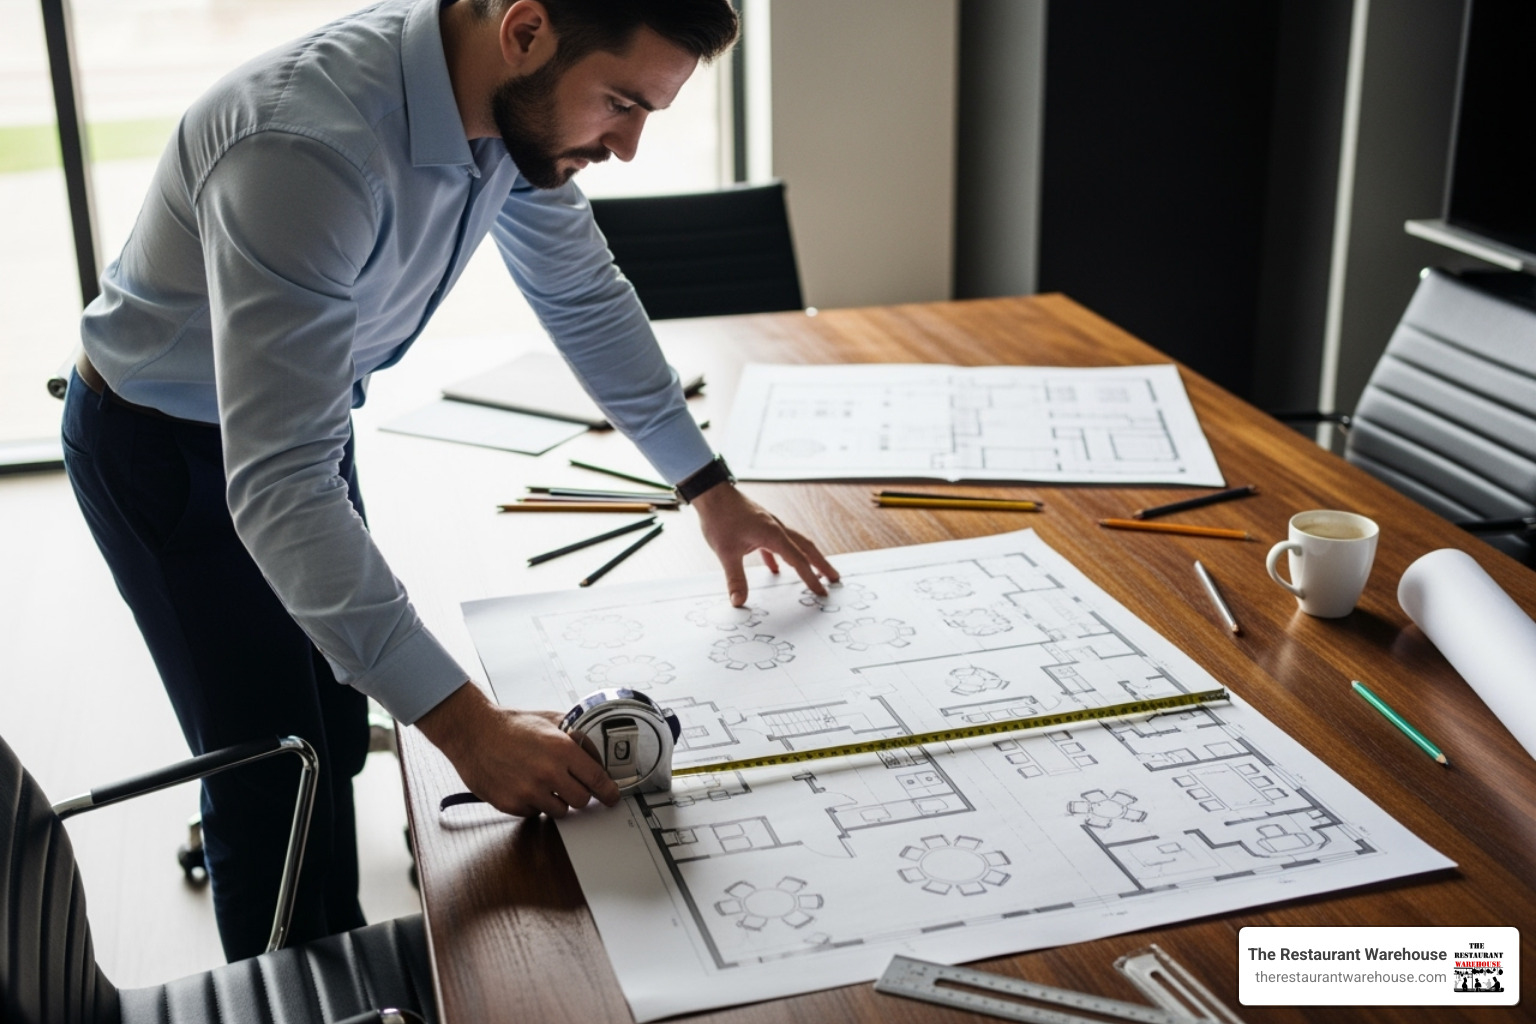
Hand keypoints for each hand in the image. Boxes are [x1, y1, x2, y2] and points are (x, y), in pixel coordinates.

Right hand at [415, 683, 619, 817]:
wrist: (473, 733)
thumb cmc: (509, 725)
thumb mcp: (549, 719)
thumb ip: (575, 734)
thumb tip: (595, 749)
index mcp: (561, 749)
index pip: (596, 778)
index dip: (608, 790)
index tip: (612, 796)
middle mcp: (547, 773)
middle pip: (582, 800)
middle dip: (580, 794)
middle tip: (572, 785)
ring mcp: (529, 791)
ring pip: (560, 811)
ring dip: (557, 800)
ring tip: (543, 782)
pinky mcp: (512, 804)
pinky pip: (535, 813)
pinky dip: (533, 804)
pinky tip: (524, 786)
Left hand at [691, 483, 839, 605]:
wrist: (711, 493)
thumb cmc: (720, 518)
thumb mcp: (726, 552)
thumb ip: (735, 578)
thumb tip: (739, 601)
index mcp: (773, 535)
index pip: (799, 561)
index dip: (811, 579)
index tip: (822, 593)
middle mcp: (776, 529)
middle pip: (806, 548)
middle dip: (821, 564)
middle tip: (835, 578)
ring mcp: (769, 525)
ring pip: (794, 544)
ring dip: (806, 559)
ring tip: (813, 572)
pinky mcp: (759, 525)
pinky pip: (776, 543)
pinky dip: (780, 557)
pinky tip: (775, 569)